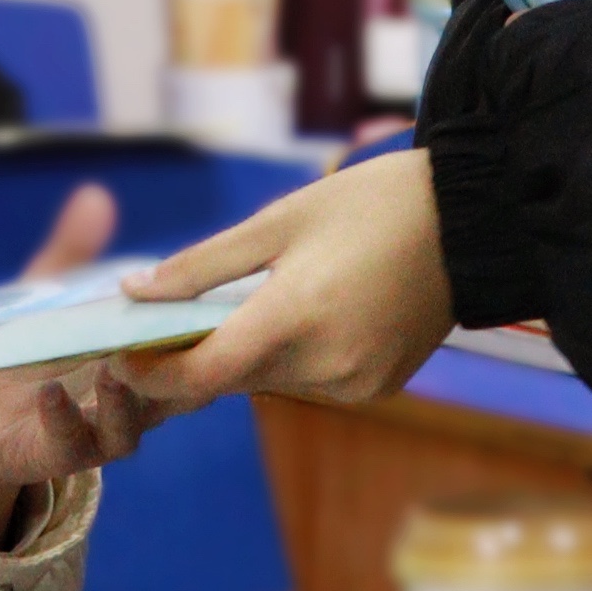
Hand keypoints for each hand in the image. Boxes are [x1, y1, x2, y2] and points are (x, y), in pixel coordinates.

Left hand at [0, 183, 174, 545]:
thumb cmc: (31, 352)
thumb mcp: (50, 295)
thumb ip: (73, 252)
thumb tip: (95, 195)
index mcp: (145, 357)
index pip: (190, 345)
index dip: (205, 327)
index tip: (209, 297)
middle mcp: (137, 398)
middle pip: (176, 388)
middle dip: (180, 365)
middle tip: (173, 333)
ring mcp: (104, 429)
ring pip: (134, 422)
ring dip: (126, 397)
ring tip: (116, 369)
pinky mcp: (65, 453)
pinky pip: (74, 442)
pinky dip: (64, 417)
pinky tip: (50, 393)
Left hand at [112, 150, 452, 410]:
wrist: (472, 218)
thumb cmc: (372, 202)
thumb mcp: (279, 219)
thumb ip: (202, 264)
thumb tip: (133, 292)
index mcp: (297, 316)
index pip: (203, 374)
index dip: (151, 373)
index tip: (119, 353)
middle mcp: (328, 363)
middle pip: (232, 379)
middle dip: (192, 357)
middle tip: (161, 322)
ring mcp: (357, 383)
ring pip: (270, 382)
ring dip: (241, 355)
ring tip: (228, 309)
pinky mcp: (378, 388)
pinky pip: (310, 381)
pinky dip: (287, 357)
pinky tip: (294, 314)